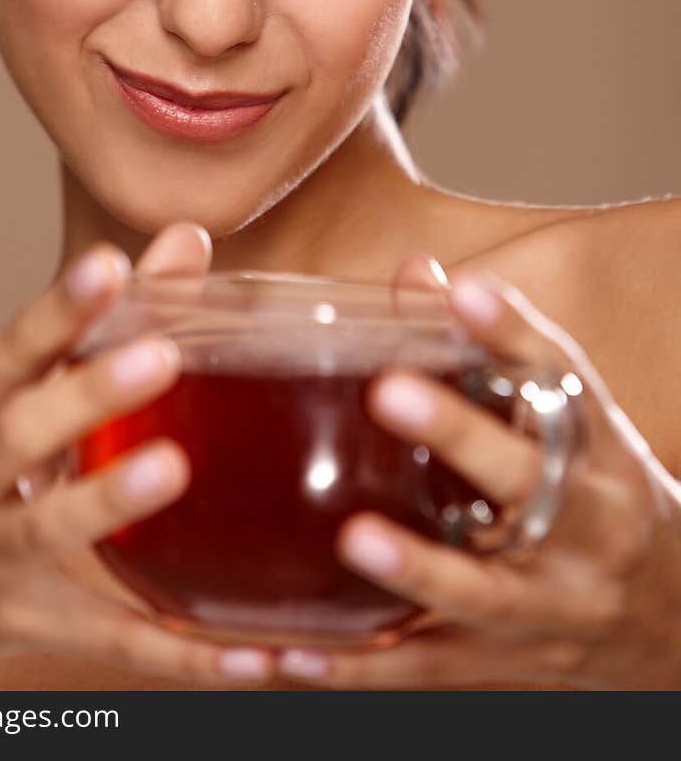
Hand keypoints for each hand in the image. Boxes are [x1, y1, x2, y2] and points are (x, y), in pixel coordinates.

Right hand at [0, 222, 276, 689]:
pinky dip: (176, 650)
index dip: (57, 309)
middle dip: (84, 396)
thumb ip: (97, 322)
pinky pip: (106, 638)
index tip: (107, 266)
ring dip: (106, 501)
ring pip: (44, 530)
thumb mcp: (8, 398)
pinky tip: (245, 651)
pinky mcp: (24, 622)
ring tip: (171, 469)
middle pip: (18, 434)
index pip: (8, 351)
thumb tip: (184, 242)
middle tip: (158, 358)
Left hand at [277, 256, 680, 689]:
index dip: (513, 333)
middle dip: (463, 437)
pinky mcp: (508, 664)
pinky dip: (363, 668)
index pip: (563, 380)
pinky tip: (298, 653)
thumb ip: (495, 348)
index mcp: (596, 450)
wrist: (671, 617)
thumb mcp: (569, 421)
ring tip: (357, 538)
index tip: (463, 290)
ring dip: (419, 568)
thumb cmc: (595, 494)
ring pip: (485, 592)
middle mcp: (586, 525)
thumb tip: (417, 272)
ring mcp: (551, 603)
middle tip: (390, 390)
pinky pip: (431, 671)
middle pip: (530, 482)